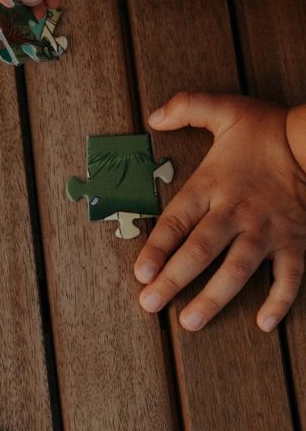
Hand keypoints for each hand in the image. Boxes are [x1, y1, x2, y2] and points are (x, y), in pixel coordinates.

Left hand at [135, 93, 305, 331]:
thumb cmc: (268, 128)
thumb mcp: (224, 109)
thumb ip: (186, 107)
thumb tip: (154, 117)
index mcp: (212, 186)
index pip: (176, 223)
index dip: (156, 249)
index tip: (140, 272)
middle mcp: (236, 213)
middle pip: (199, 253)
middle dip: (172, 281)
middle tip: (150, 304)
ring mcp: (267, 231)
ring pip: (236, 272)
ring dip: (213, 299)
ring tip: (191, 321)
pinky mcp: (296, 242)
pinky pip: (288, 279)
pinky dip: (279, 302)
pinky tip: (263, 323)